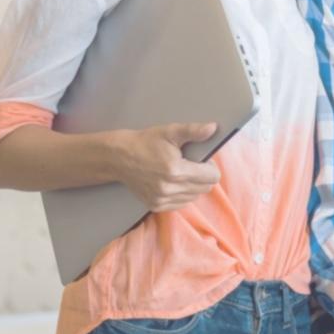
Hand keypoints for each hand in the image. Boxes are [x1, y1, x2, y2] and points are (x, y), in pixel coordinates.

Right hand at [102, 123, 220, 211]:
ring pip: (194, 197)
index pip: (212, 177)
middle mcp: (170, 188)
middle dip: (204, 176)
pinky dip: (182, 195)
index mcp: (177, 171)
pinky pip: (181, 204)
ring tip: (181, 173)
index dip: (211, 167)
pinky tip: (173, 182)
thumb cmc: (146, 142)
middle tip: (192, 164)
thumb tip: (213, 128)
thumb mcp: (170, 132)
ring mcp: (162, 199)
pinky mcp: (155, 206)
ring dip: (193, 186)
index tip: (201, 160)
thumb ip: (193, 131)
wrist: (119, 157)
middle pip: (205, 188)